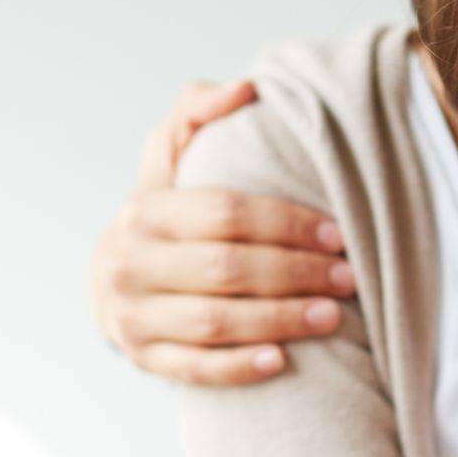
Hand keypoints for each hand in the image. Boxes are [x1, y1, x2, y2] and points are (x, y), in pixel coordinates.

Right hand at [92, 79, 357, 385]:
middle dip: (296, 273)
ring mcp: (132, 315)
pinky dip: (238, 368)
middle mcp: (130, 262)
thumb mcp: (166, 157)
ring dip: (280, 320)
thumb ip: (197, 113)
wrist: (109, 279)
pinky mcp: (141, 357)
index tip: (337, 235)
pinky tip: (282, 361)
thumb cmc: (161, 213)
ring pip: (215, 321)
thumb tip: (244, 88)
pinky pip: (195, 369)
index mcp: (145, 209)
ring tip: (332, 316)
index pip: (226, 213)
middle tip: (348, 278)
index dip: (287, 223)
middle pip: (227, 268)